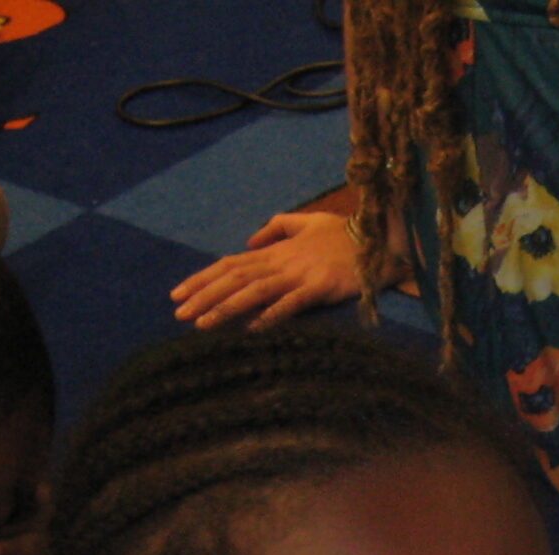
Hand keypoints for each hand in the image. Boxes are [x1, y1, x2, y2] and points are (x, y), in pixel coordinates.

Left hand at [171, 212, 360, 330]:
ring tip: (201, 323)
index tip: (177, 294)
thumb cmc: (346, 234)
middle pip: (235, 277)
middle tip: (178, 313)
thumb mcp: (307, 221)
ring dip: (226, 307)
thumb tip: (249, 241)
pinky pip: (292, 302)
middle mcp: (282, 261)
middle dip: (203, 295)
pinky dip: (271, 314)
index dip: (202, 278)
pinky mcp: (321, 287)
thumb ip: (277, 227)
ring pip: (255, 290)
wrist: (382, 237)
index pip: (230, 263)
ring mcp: (301, 274)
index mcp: (276, 250)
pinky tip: (251, 328)